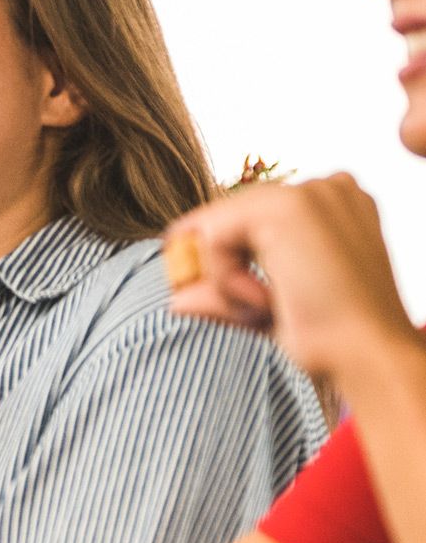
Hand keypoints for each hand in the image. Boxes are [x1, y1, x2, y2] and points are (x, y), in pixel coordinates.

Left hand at [165, 176, 421, 379]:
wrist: (366, 354)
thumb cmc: (330, 338)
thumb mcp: (268, 310)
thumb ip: (223, 296)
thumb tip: (176, 300)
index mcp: (333, 205)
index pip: (245, 219)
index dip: (227, 262)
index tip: (257, 301)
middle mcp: (326, 188)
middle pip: (224, 218)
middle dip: (224, 271)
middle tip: (264, 308)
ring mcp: (307, 191)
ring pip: (214, 228)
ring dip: (226, 279)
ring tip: (268, 304)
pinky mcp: (286, 206)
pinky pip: (212, 238)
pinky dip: (224, 278)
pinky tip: (266, 299)